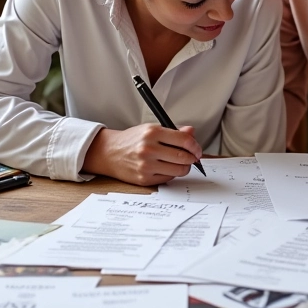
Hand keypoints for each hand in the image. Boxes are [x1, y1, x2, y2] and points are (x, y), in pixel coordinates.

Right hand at [82, 123, 202, 185]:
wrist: (110, 152)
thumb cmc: (133, 140)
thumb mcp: (152, 129)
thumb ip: (174, 132)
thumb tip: (192, 133)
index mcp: (152, 132)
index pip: (184, 140)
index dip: (195, 146)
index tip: (197, 149)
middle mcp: (149, 148)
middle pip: (183, 157)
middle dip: (192, 158)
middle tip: (193, 157)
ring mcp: (146, 165)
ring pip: (178, 170)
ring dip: (185, 167)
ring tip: (181, 163)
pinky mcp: (144, 179)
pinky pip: (168, 178)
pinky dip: (172, 173)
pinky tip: (168, 167)